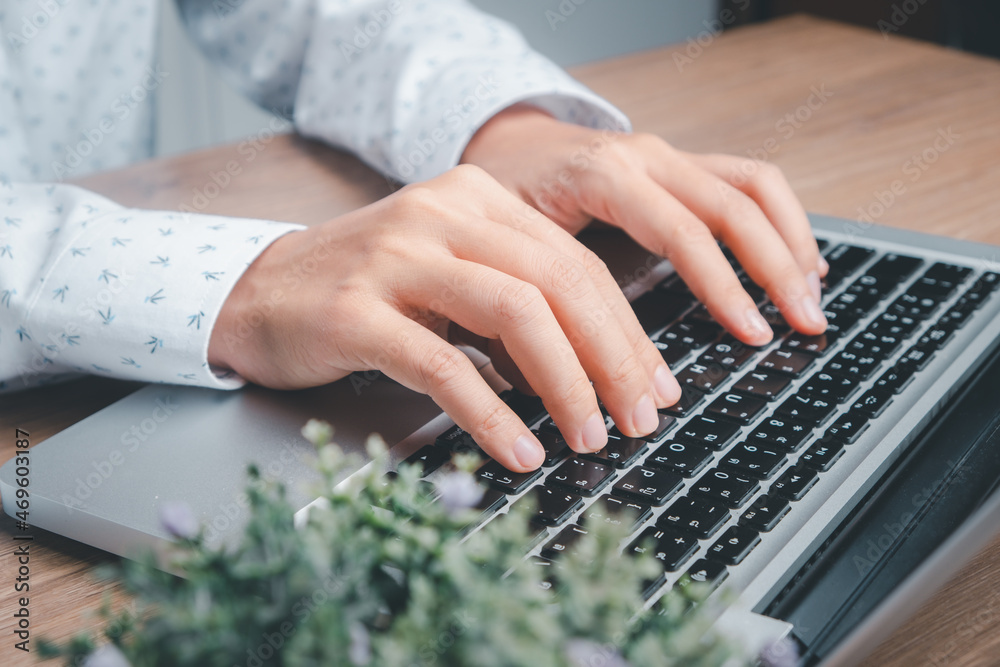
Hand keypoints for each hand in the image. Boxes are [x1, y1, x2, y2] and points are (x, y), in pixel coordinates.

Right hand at [209, 166, 680, 471]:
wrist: (258, 292)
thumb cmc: (365, 292)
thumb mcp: (448, 276)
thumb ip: (514, 302)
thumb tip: (592, 369)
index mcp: (475, 199)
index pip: (574, 262)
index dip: (626, 329)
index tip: (655, 383)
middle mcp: (441, 213)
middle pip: (558, 282)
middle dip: (613, 358)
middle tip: (639, 418)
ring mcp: (396, 258)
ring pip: (514, 313)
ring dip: (566, 384)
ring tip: (590, 437)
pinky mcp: (356, 311)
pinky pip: (444, 365)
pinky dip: (493, 413)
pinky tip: (520, 449)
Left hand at [462, 105, 828, 344]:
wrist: (504, 145)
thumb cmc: (503, 196)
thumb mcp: (507, 245)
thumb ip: (537, 297)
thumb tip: (559, 375)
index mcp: (603, 175)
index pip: (682, 230)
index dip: (722, 286)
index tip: (751, 333)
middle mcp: (645, 156)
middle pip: (733, 204)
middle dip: (776, 268)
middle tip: (804, 324)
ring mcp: (668, 156)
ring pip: (754, 183)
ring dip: (791, 240)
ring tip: (812, 296)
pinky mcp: (681, 165)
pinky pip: (746, 181)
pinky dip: (779, 220)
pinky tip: (796, 258)